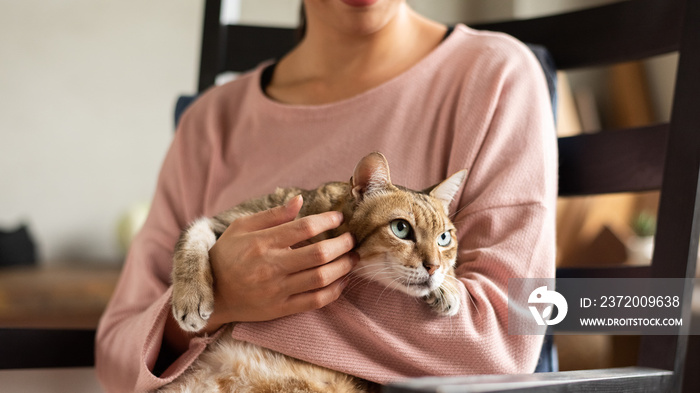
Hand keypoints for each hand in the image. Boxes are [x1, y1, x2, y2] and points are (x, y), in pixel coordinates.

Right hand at [202, 195, 356, 332]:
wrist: (212, 294)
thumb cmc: (227, 255)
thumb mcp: (242, 227)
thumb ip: (273, 214)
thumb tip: (299, 200)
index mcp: (261, 243)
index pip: (304, 228)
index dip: (327, 221)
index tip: (339, 218)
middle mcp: (271, 267)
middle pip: (318, 255)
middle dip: (343, 245)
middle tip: (352, 239)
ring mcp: (277, 290)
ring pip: (321, 278)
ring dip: (344, 267)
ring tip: (353, 258)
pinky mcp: (281, 309)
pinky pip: (316, 301)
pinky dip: (335, 290)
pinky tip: (342, 279)